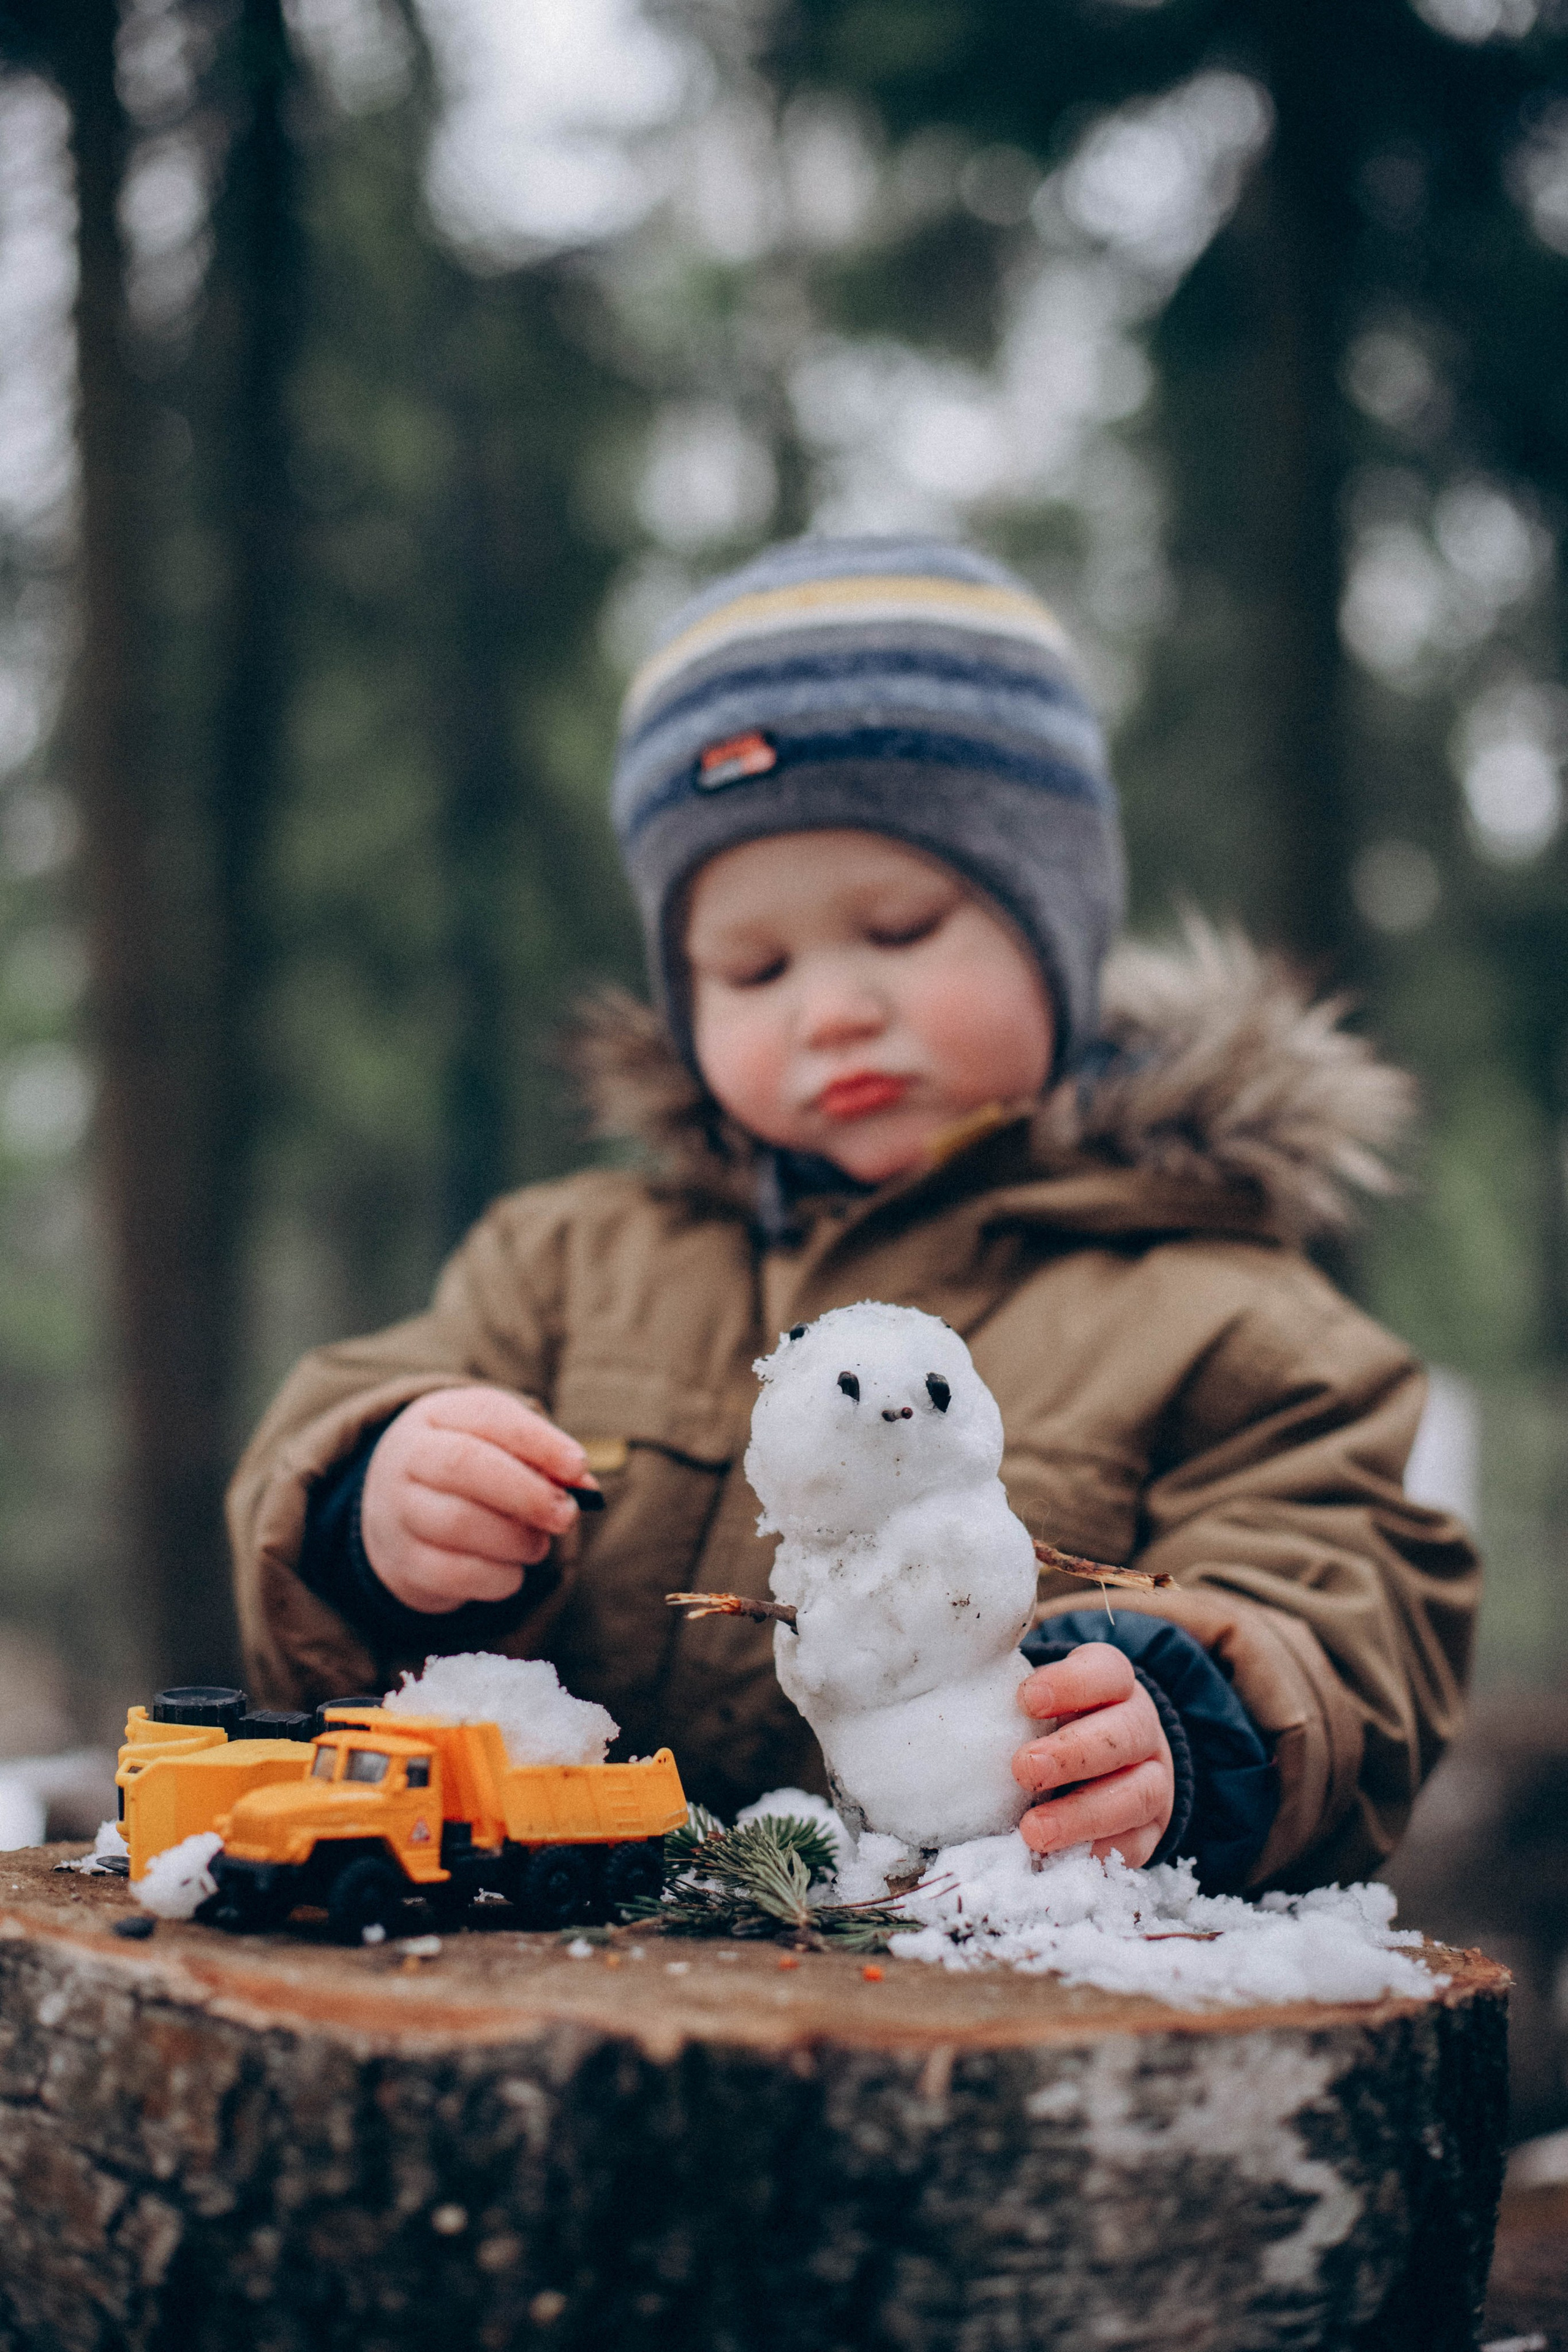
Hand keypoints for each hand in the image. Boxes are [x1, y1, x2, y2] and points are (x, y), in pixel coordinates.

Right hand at [359, 1386, 595, 1614]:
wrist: (395, 1513)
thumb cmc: (468, 1474)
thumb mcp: (500, 1450)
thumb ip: (543, 1462)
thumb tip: (585, 1486)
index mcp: (438, 1416)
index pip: (488, 1415)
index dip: (538, 1441)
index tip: (579, 1466)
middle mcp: (408, 1457)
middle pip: (465, 1464)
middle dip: (527, 1492)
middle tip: (566, 1515)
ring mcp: (397, 1510)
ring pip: (458, 1522)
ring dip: (515, 1539)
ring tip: (537, 1545)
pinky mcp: (402, 1562)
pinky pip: (453, 1573)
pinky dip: (497, 1576)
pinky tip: (512, 1572)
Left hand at [1012, 1642, 1173, 1866]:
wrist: (1108, 1770)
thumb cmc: (1054, 1727)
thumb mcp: (1040, 1700)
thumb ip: (1013, 1699)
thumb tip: (957, 1685)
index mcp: (1114, 1686)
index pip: (1106, 1672)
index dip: (1072, 1683)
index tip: (1026, 1699)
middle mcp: (1140, 1729)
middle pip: (1126, 1732)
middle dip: (1074, 1753)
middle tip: (1024, 1769)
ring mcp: (1153, 1780)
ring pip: (1139, 1793)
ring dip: (1083, 1815)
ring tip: (1034, 1831)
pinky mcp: (1149, 1830)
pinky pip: (1134, 1845)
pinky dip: (1096, 1854)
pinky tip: (1060, 1861)